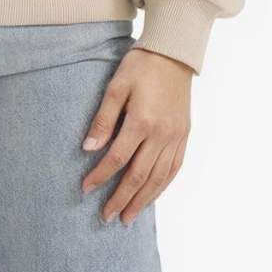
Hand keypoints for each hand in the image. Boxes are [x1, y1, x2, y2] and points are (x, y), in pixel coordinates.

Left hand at [80, 46, 191, 222]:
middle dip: (121, 199)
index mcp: (141, 121)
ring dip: (143, 200)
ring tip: (128, 216)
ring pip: (159, 177)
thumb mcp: (115, 87)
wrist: (174, 54)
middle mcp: (162, 133)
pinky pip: (175, 168)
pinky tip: (152, 196)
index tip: (86, 189)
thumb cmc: (141, 66)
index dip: (100, 177)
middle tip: (106, 217)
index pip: (116, 159)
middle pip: (139, 175)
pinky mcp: (184, 135)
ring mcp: (176, 136)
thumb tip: (88, 150)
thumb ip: (103, 120)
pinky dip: (163, 186)